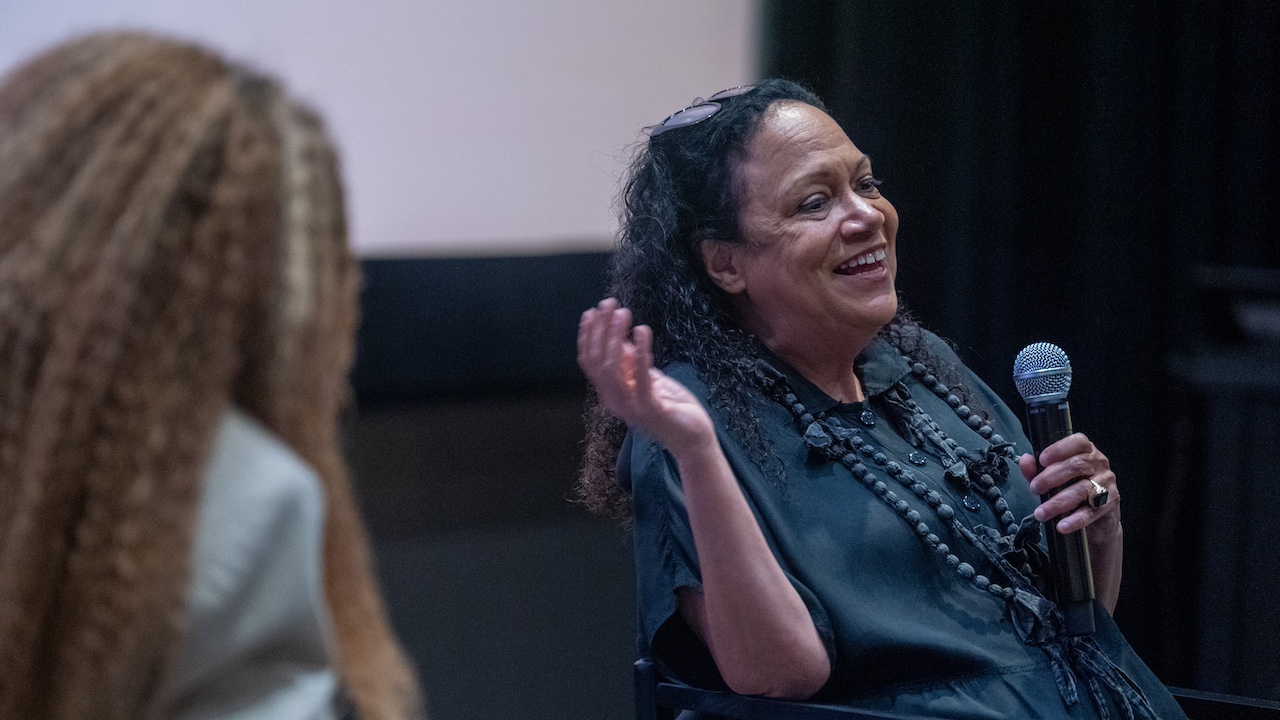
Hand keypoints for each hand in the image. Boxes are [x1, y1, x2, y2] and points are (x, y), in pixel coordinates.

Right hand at [577, 298, 715, 456]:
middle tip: (609, 303)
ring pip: (612, 368)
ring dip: (615, 337)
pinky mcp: (650, 410)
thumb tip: (621, 338)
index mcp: (610, 394)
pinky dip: (641, 352)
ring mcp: (630, 407)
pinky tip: (643, 331)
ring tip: (624, 313)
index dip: (588, 336)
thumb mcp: (648, 379)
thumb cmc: (671, 408)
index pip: (590, 362)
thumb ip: (632, 363)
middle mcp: (614, 401)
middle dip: (601, 329)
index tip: (593, 311)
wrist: (693, 439)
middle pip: (598, 361)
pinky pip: (640, 378)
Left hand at [1019, 433, 1120, 539]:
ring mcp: (1107, 483)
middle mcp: (1099, 463)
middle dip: (1051, 478)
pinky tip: (1061, 526)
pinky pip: (1091, 511)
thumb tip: (1025, 460)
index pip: (1078, 441)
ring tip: (1040, 513)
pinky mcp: (1111, 503)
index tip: (1041, 460)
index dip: (1059, 449)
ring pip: (1082, 490)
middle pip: (1076, 466)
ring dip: (1058, 503)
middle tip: (1034, 489)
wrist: (1097, 518)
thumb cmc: (1071, 489)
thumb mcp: (1052, 478)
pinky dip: (1075, 520)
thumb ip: (1037, 469)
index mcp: (1086, 451)